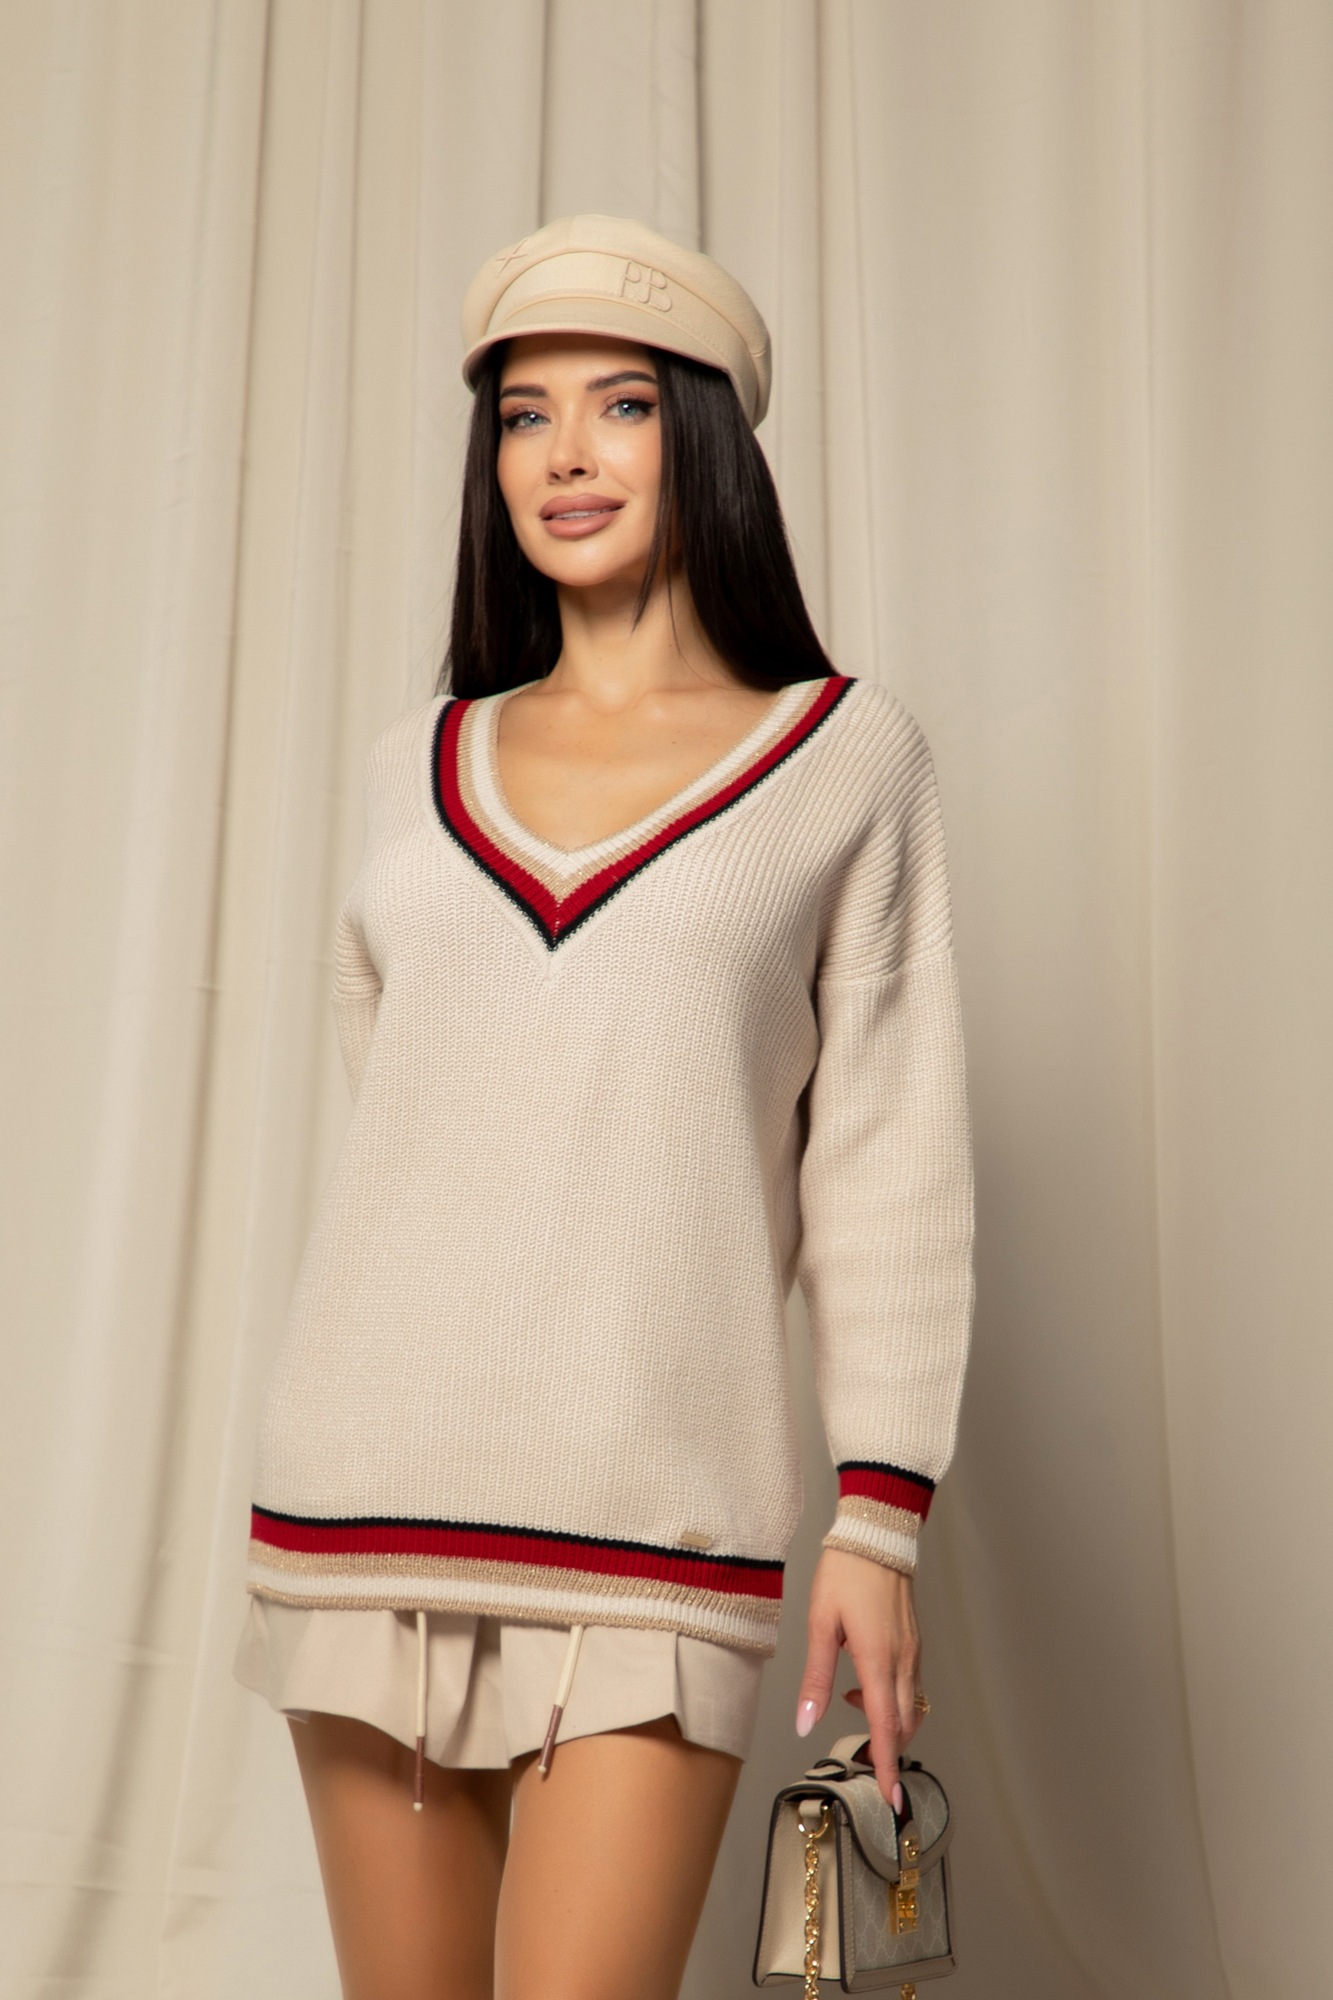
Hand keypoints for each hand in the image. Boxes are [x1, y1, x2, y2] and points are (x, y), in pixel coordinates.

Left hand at [795, 1547, 921, 1809]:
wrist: (876, 1536)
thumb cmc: (846, 1574)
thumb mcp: (820, 1625)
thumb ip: (814, 1679)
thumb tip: (804, 1722)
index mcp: (879, 1661)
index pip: (885, 1728)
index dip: (887, 1766)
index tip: (892, 1800)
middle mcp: (903, 1662)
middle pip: (903, 1725)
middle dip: (888, 1751)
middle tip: (866, 1765)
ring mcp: (913, 1652)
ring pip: (909, 1707)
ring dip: (888, 1723)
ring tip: (851, 1707)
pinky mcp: (914, 1642)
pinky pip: (909, 1685)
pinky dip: (891, 1699)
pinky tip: (862, 1683)